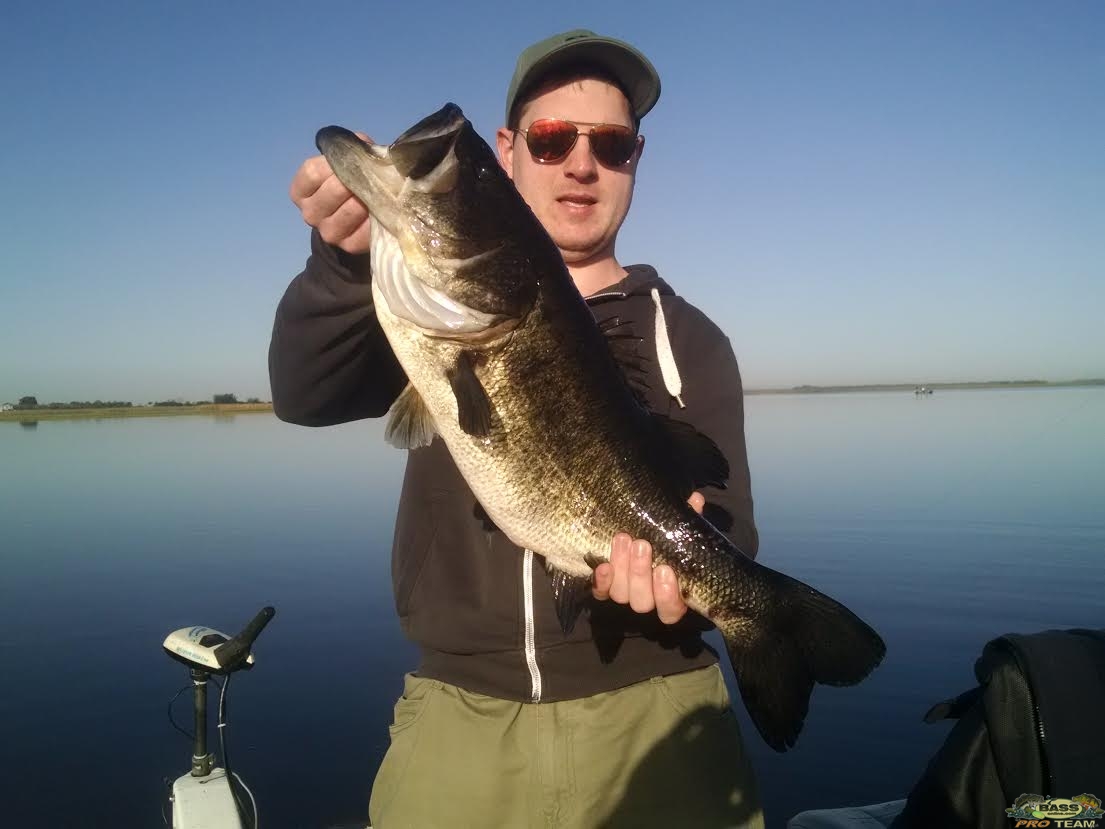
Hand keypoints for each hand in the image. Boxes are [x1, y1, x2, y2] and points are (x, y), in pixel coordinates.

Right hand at [289, 133, 372, 253]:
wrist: (360, 214)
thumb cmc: (352, 179)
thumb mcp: (348, 159)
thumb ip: (350, 147)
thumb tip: (361, 142)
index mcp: (300, 191)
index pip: (312, 173)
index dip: (335, 164)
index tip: (351, 161)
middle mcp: (309, 213)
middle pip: (331, 192)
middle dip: (354, 182)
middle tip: (371, 177)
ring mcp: (327, 232)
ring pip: (346, 213)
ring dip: (366, 201)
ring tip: (378, 193)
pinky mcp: (348, 246)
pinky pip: (361, 233)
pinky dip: (374, 221)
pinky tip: (381, 212)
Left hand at [591, 492, 704, 624]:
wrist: (639, 534)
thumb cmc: (666, 538)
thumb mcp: (679, 530)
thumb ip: (688, 519)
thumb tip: (695, 499)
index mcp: (672, 594)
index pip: (670, 610)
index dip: (667, 596)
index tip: (666, 570)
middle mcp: (648, 599)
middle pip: (642, 601)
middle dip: (640, 573)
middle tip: (642, 545)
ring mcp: (625, 594)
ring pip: (621, 593)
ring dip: (622, 567)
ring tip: (624, 539)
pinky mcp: (605, 588)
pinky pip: (600, 592)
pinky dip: (601, 581)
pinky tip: (602, 565)